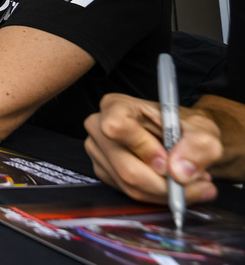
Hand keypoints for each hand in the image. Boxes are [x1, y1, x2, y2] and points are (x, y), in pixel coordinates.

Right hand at [84, 93, 221, 204]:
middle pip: (127, 169)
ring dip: (168, 192)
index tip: (169, 161)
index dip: (145, 149)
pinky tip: (175, 184)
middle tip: (199, 182)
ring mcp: (99, 153)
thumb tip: (179, 172)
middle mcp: (99, 128)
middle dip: (167, 184)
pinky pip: (133, 195)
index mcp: (116, 106)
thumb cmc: (184, 126)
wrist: (181, 137)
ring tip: (193, 181)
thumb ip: (198, 146)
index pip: (116, 127)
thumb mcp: (203, 129)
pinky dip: (160, 195)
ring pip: (131, 187)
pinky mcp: (106, 173)